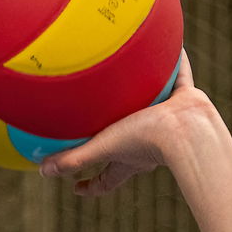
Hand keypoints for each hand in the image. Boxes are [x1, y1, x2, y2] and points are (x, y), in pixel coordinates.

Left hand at [38, 50, 211, 196]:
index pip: (107, 180)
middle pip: (129, 149)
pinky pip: (178, 76)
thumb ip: (74, 159)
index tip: (76, 188)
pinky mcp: (184, 98)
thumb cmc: (146, 138)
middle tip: (101, 135)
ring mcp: (167, 121)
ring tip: (133, 85)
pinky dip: (175, 63)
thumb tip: (43, 172)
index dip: (92, 186)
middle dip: (116, 147)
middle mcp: (148, 144)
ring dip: (144, 101)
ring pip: (152, 112)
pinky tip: (170, 44)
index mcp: (128, 159)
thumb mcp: (104, 147)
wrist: (187, 127)